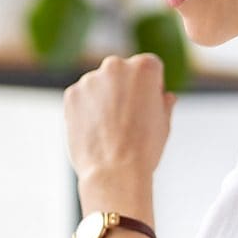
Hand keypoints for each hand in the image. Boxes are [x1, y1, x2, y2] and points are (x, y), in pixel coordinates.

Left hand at [63, 54, 175, 214]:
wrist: (115, 171)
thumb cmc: (145, 149)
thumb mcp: (164, 123)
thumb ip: (163, 103)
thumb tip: (166, 96)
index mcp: (144, 67)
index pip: (149, 67)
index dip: (150, 89)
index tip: (147, 108)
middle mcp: (115, 66)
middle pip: (121, 72)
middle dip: (124, 89)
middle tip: (127, 119)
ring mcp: (90, 79)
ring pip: (99, 85)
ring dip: (103, 99)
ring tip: (109, 129)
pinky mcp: (71, 94)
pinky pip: (81, 98)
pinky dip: (85, 110)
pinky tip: (94, 131)